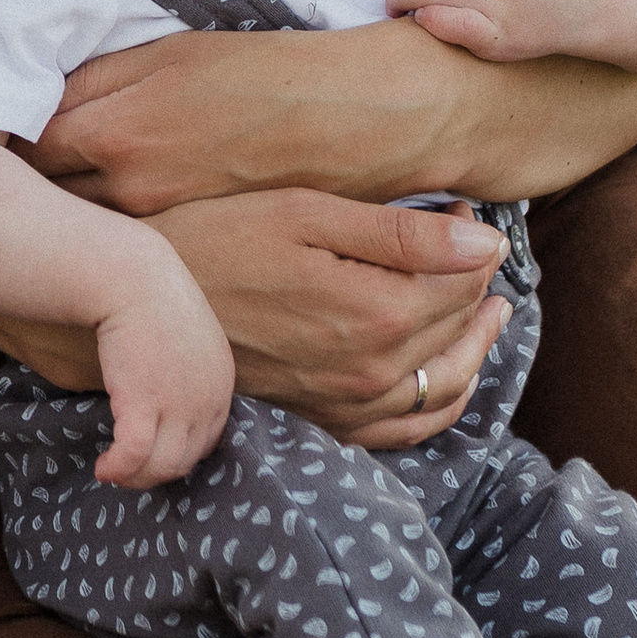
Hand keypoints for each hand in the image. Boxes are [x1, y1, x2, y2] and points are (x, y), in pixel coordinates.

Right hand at [90, 239, 236, 487]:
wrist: (131, 277)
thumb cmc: (151, 298)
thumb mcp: (188, 337)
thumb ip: (189, 370)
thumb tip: (168, 394)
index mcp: (221, 383)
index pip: (208, 441)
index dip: (178, 455)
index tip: (152, 457)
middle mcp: (207, 399)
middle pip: (186, 459)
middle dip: (155, 473)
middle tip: (128, 471)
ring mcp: (179, 403)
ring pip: (162, 466)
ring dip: (135, 478)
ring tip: (112, 472)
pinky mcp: (143, 402)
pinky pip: (133, 454)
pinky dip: (118, 468)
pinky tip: (102, 469)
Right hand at [156, 186, 507, 448]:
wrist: (150, 300)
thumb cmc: (222, 236)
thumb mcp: (308, 214)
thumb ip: (403, 234)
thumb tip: (487, 243)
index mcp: (377, 313)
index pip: (463, 280)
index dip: (473, 240)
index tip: (460, 208)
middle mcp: (372, 371)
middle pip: (459, 328)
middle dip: (476, 284)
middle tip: (470, 244)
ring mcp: (348, 403)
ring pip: (446, 383)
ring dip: (475, 344)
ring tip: (486, 309)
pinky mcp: (325, 420)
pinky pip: (406, 429)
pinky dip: (440, 403)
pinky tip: (446, 375)